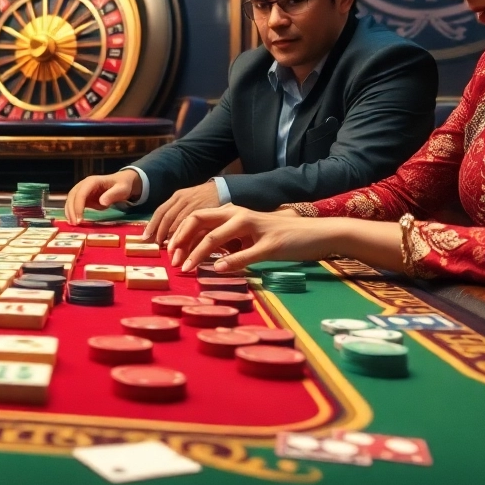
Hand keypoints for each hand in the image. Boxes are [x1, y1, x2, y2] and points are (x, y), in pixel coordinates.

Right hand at [64, 170, 141, 224]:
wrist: (121, 181)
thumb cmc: (122, 185)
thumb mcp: (121, 189)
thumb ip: (112, 194)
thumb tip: (101, 202)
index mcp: (92, 181)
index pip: (81, 194)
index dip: (78, 206)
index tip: (80, 219)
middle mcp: (84, 184)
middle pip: (72, 196)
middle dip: (71, 210)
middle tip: (75, 224)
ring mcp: (82, 190)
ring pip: (70, 199)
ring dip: (69, 211)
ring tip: (72, 224)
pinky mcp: (83, 196)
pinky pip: (74, 203)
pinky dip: (71, 211)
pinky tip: (73, 220)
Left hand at [144, 182, 220, 242]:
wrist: (223, 190)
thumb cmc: (203, 199)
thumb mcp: (187, 202)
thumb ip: (177, 215)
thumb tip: (163, 235)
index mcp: (177, 197)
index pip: (160, 211)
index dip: (152, 224)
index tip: (145, 237)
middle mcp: (183, 199)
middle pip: (167, 217)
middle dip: (160, 232)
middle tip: (156, 246)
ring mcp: (194, 204)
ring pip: (179, 222)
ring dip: (172, 236)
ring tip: (169, 249)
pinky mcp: (206, 210)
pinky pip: (192, 224)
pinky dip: (186, 234)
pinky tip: (183, 244)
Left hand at [166, 206, 334, 272]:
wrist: (316, 234)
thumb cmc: (279, 237)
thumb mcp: (247, 238)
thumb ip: (226, 243)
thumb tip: (201, 257)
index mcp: (232, 213)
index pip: (196, 217)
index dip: (178, 234)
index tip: (169, 253)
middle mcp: (239, 215)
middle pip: (199, 221)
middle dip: (180, 240)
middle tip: (173, 261)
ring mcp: (255, 228)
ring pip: (216, 236)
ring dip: (197, 253)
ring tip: (186, 268)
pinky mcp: (271, 243)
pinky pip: (246, 253)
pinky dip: (229, 262)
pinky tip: (217, 270)